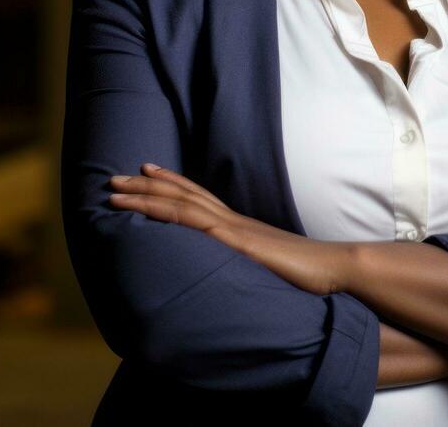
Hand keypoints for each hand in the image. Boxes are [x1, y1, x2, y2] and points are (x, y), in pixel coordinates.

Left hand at [108, 163, 346, 295]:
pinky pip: (194, 223)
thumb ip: (249, 266)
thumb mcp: (268, 268)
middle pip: (183, 194)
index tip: (144, 173)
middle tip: (114, 177)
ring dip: (145, 195)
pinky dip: (167, 213)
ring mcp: (233, 229)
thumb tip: (234, 274)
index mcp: (239, 227)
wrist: (333, 267)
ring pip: (181, 204)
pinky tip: (145, 210)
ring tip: (115, 189)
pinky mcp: (236, 242)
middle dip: (146, 185)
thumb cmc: (308, 273)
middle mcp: (232, 221)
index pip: (197, 198)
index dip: (170, 184)